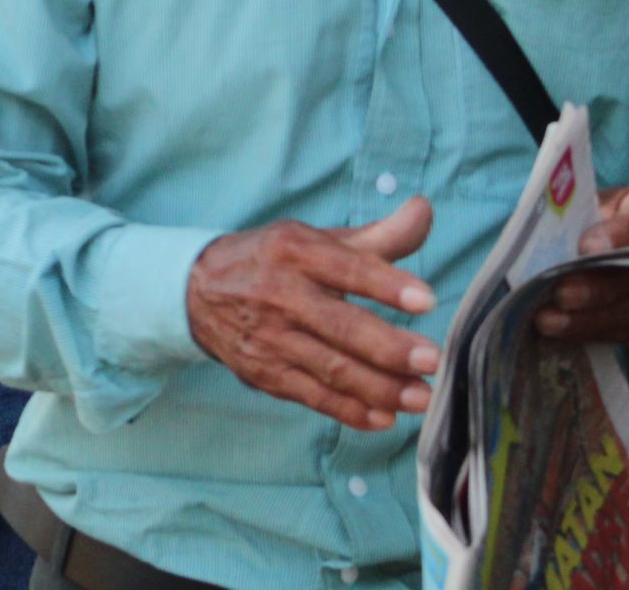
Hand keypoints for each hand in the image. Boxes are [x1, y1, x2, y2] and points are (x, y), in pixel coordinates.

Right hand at [186, 196, 441, 431]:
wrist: (196, 290)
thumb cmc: (273, 260)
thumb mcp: (315, 239)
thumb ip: (376, 235)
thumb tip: (424, 210)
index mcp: (296, 251)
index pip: (346, 268)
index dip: (387, 284)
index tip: (427, 300)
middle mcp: (280, 293)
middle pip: (340, 326)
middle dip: (388, 347)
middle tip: (432, 360)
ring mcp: (271, 338)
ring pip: (331, 368)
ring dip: (380, 388)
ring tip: (422, 398)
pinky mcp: (265, 373)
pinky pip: (313, 396)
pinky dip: (349, 411)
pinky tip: (384, 418)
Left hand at [537, 180, 628, 343]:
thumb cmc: (610, 215)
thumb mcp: (599, 200)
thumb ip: (584, 215)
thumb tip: (550, 243)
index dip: (622, 232)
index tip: (588, 247)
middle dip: (600, 287)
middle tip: (561, 294)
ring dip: (592, 318)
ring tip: (551, 320)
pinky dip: (600, 332)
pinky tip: (568, 331)